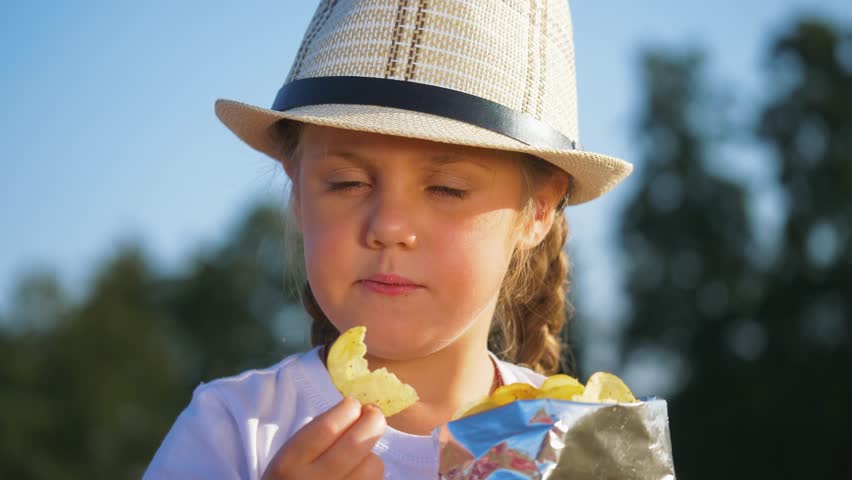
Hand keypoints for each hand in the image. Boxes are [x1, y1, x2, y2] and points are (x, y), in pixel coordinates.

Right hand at [261, 397, 385, 479]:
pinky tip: (361, 472)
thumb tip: (357, 410)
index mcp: (290, 463)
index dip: (347, 410)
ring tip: (362, 454)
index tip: (353, 404)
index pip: (327, 428)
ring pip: (372, 466)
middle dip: (372, 422)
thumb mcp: (291, 456)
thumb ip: (317, 434)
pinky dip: (373, 473)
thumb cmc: (290, 479)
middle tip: (374, 414)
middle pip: (354, 444)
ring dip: (372, 453)